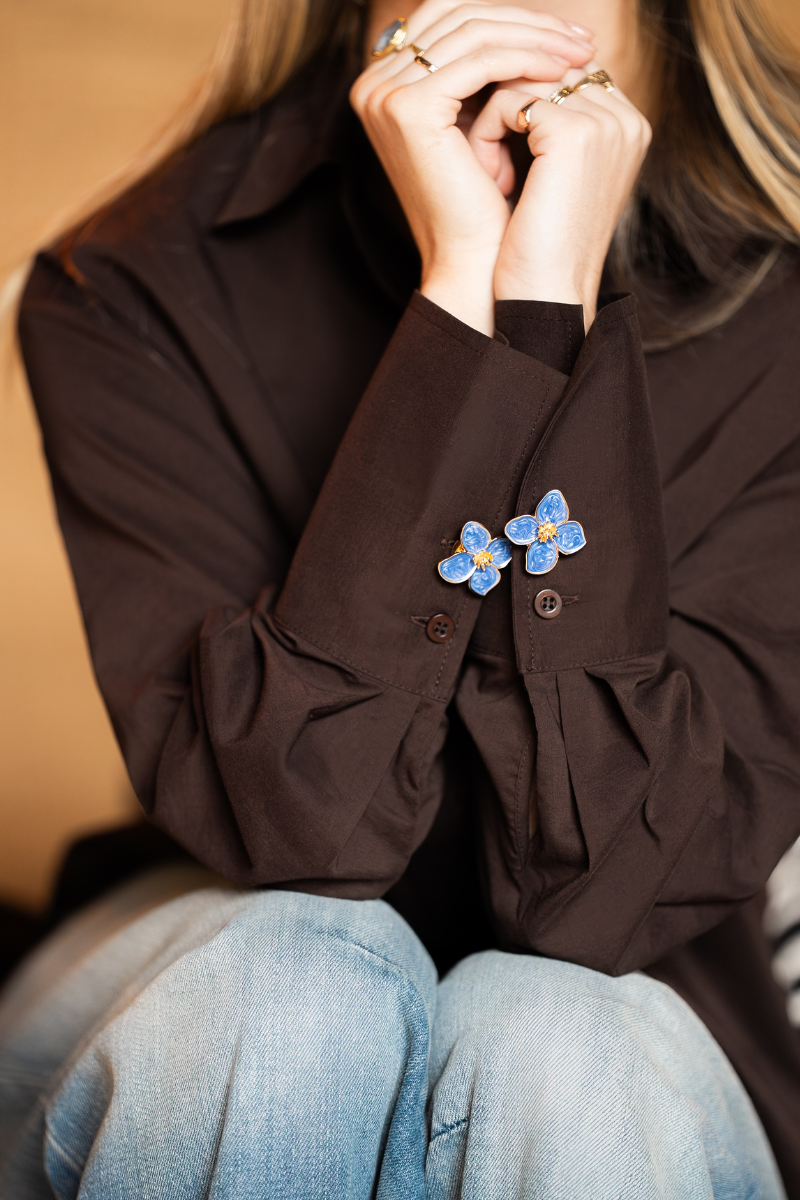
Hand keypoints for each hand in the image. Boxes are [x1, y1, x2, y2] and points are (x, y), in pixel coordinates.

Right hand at [351, 2, 595, 333]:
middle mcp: (372, 84)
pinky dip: (527, 58)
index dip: (511, 17)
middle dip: (529, 22)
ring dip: (537, 38)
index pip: (452, 17)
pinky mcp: (409, 108)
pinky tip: (563, 72)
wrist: (470, 263)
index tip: (567, 37)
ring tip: (583, 56)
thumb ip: (484, 72)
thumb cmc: (483, 207)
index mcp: (383, 83)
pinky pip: (481, 61)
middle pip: (460, 16)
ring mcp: (385, 94)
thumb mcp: (479, 125)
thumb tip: (529, 22)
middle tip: (583, 41)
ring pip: (475, 34)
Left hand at [471, 68, 651, 327]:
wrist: (545, 296)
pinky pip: (510, 99)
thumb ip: (550, 124)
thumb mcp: (553, 178)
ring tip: (486, 168)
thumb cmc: (542, 248)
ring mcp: (605, 123)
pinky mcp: (574, 133)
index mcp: (628, 127)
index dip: (521, 99)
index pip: (564, 72)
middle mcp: (626, 119)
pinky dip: (486, 132)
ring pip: (524, 79)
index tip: (496, 144)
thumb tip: (510, 80)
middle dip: (505, 105)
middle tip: (486, 158)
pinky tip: (489, 175)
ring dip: (491, 118)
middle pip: (546, 69)